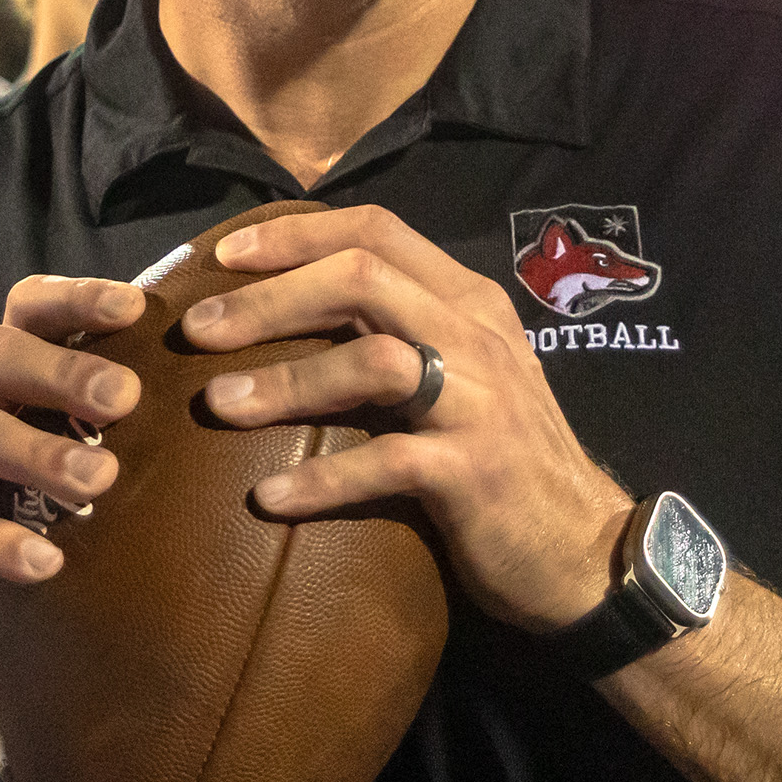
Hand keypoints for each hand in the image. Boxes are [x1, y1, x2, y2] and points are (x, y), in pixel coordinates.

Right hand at [0, 275, 144, 696]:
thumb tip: (247, 383)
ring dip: (39, 450)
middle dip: (61, 370)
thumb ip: (143, 426)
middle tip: (128, 397)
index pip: (28, 312)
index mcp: (11, 385)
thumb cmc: (58, 533)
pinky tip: (49, 560)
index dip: (75, 298)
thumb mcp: (98, 471)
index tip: (137, 307)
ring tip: (102, 479)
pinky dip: (0, 544)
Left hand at [182, 205, 633, 631]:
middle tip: (197, 328)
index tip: (225, 254)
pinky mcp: (476, 472)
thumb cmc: (502, 462)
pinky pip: (387, 464)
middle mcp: (477, 337)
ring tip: (216, 406)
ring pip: (373, 363)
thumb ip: (396, 336)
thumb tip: (287, 317)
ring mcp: (482, 402)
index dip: (296, 234)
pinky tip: (268, 498)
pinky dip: (321, 480)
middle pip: (364, 279)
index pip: (378, 230)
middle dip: (270, 298)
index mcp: (468, 302)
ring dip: (286, 381)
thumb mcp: (461, 377)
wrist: (585, 551)